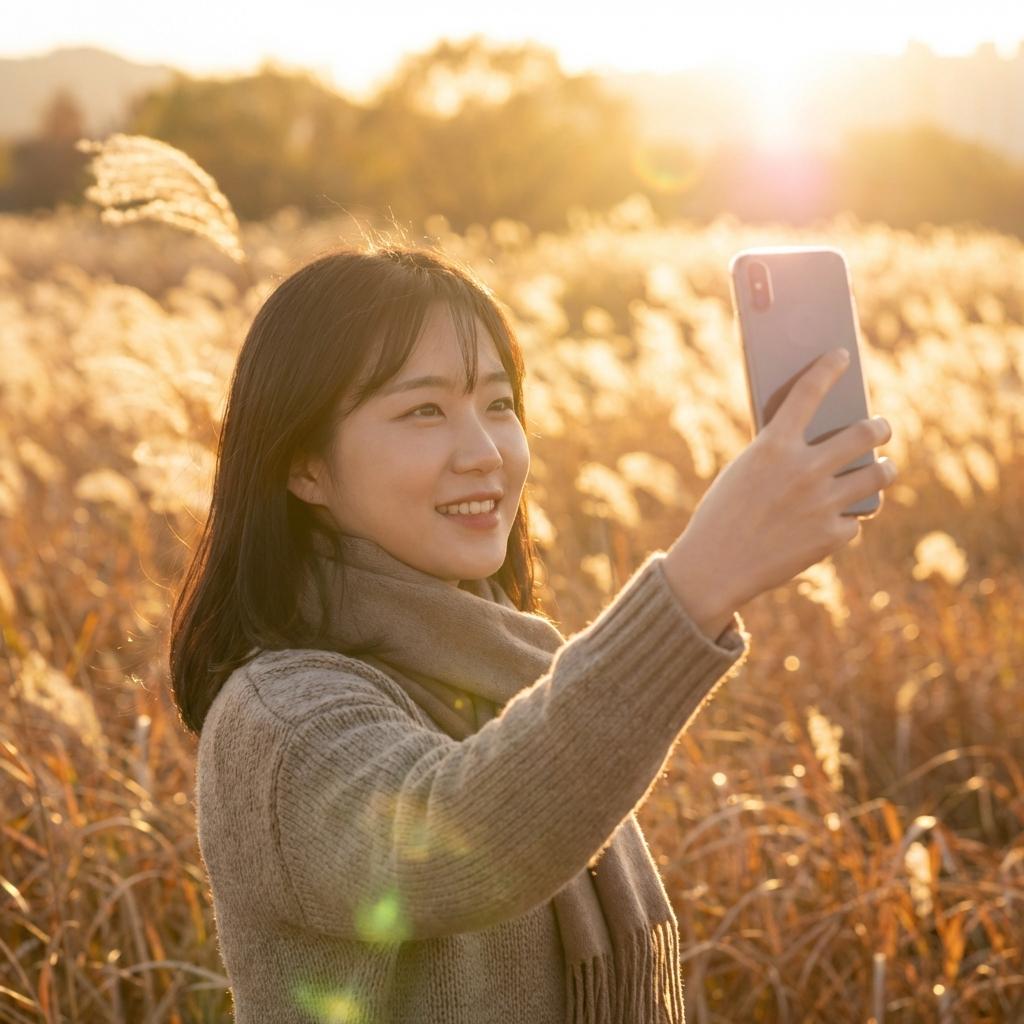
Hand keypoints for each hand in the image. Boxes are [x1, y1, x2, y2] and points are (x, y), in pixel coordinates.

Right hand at [663, 348, 897, 631]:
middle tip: (881, 427)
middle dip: (879, 427)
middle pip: (865, 433)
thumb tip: (825, 444)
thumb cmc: (722, 514)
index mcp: (773, 446)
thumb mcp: (744, 472)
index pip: (809, 391)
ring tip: (884, 467)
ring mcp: (822, 503)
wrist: (713, 567)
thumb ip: (781, 455)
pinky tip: (838, 520)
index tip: (842, 356)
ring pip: (877, 475)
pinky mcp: (831, 536)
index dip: (829, 368)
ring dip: (885, 468)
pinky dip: (846, 519)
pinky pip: (854, 520)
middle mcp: (804, 469)